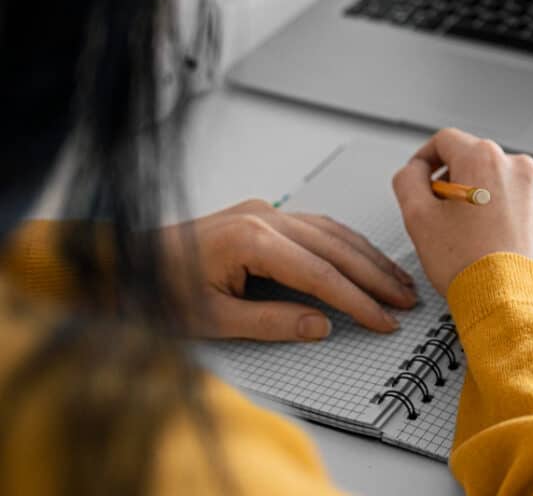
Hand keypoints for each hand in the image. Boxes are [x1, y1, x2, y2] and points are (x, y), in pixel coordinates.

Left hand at [164, 200, 418, 340]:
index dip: (359, 300)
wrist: (121, 265)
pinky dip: (344, 243)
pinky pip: (316, 225)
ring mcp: (264, 211)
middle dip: (376, 276)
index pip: (322, 274)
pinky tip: (363, 257)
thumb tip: (321, 325)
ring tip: (396, 281)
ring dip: (367, 257)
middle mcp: (263, 218)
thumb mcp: (212, 320)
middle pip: (336, 247)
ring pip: (332, 231)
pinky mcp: (261, 214)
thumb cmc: (156, 292)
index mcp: (251, 240)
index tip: (385, 319)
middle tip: (406, 300)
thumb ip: (272, 321)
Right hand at [392, 128, 532, 294]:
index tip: (420, 178)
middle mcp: (517, 167)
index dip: (425, 159)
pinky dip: (502, 215)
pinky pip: (518, 204)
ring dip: (478, 200)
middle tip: (441, 216)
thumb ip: (408, 181)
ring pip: (497, 183)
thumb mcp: (418, 218)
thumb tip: (414, 171)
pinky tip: (490, 243)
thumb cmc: (470, 264)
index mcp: (485, 159)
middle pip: (474, 161)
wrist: (512, 301)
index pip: (445, 141)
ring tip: (467, 235)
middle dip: (453, 183)